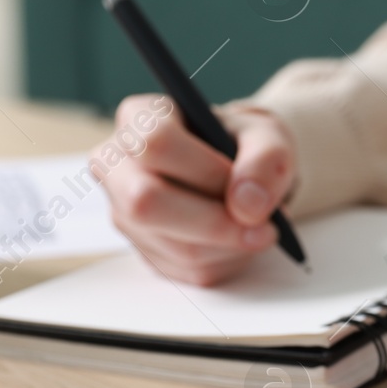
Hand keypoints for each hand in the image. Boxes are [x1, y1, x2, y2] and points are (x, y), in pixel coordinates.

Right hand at [92, 95, 297, 285]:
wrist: (242, 172)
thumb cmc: (245, 145)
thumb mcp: (268, 136)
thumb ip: (265, 159)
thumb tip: (247, 206)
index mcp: (139, 118)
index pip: (154, 142)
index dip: (204, 169)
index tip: (244, 181)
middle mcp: (118, 166)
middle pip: (145, 202)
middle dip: (215, 221)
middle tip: (265, 227)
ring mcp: (125, 213)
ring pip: (174, 245)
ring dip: (231, 245)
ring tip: (262, 227)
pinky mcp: (145, 252)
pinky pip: (188, 270)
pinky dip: (228, 261)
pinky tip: (242, 239)